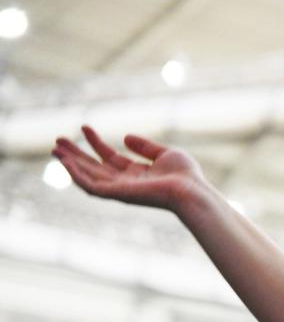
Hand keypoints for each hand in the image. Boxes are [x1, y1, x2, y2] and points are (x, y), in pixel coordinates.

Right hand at [52, 126, 204, 211]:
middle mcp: (126, 183)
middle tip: (57, 140)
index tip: (84, 126)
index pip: (110, 157)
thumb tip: (123, 137)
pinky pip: (90, 186)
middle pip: (94, 167)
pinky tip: (65, 162)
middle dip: (76, 154)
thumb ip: (145, 146)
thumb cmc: (185, 175)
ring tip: (55, 149)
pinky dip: (76, 175)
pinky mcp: (117, 194)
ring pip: (88, 176)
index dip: (95, 142)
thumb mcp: (165, 153)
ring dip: (71, 163)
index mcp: (137, 174)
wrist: (191, 190)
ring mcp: (120, 190)